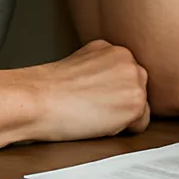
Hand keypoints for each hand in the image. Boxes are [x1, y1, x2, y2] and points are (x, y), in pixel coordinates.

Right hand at [23, 39, 149, 141]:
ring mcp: (134, 79)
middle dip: (119, 102)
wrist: (38, 99)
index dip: (109, 94)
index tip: (92, 98)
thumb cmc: (48, 90)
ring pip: (139, 106)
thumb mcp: (79, 65)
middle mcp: (127, 58)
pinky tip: (99, 121)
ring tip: (92, 112)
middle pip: (136, 90)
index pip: (125, 78)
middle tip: (91, 107)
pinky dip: (122, 130)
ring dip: (121, 116)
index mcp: (112, 49)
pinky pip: (140, 124)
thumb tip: (109, 86)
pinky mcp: (135, 102)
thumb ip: (101, 69)